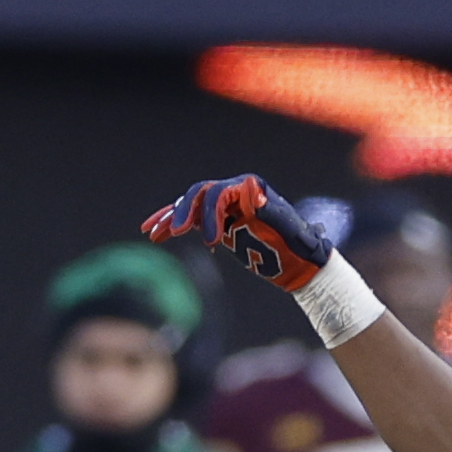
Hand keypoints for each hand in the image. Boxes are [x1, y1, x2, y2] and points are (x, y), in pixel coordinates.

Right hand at [143, 176, 333, 292]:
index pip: (219, 193)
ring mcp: (224, 208)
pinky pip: (191, 220)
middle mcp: (233, 193)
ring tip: (152, 232)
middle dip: (184, 212)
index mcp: (249, 189)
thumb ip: (267, 209)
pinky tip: (157, 234)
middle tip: (175, 232)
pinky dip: (173, 225)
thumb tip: (251, 190)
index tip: (211, 241)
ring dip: (170, 218)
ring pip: (190, 206)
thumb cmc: (295, 245)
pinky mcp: (217, 223)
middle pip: (200, 196)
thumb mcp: (285, 228)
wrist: (299, 262)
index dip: (211, 214)